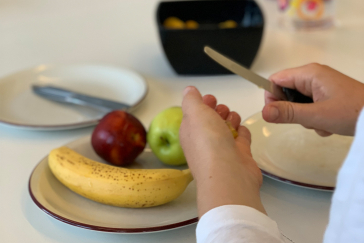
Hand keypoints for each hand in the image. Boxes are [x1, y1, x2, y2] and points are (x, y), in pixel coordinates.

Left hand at [179, 86, 265, 216]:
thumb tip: (188, 91)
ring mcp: (223, 149)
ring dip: (231, 119)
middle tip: (221, 111)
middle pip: (212, 120)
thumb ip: (191, 100)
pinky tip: (242, 130)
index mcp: (191, 132)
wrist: (229, 174)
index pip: (195, 115)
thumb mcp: (195, 113)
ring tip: (232, 120)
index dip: (202, 104)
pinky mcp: (240, 155)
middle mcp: (205, 141)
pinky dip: (243, 133)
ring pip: (227, 128)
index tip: (210, 98)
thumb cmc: (209, 143)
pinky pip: (242, 139)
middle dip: (218, 111)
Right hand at [263, 63, 363, 135]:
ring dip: (304, 116)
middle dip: (291, 110)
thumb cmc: (353, 111)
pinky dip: (314, 118)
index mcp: (309, 74)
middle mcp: (313, 76)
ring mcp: (320, 85)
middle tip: (304, 120)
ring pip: (297, 102)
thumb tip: (264, 112)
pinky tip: (327, 123)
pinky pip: (309, 106)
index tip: (276, 114)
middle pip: (285, 92)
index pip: (275, 80)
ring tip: (320, 123)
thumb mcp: (316, 115)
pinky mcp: (326, 95)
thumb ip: (288, 113)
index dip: (271, 97)